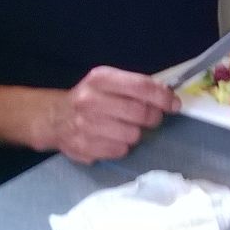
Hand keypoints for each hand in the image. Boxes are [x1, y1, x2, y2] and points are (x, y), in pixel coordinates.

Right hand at [35, 66, 179, 164]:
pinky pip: (119, 151)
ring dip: (135, 134)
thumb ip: (136, 86)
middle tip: (152, 118)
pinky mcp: (84, 147)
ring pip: (132, 135)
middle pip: (140, 113)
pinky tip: (111, 139)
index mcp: (100, 79)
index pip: (141, 86)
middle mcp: (91, 100)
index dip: (163, 97)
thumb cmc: (90, 98)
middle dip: (153, 117)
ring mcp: (86, 126)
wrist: (54, 118)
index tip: (174, 104)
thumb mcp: (108, 82)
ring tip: (125, 128)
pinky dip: (121, 146)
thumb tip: (169, 96)